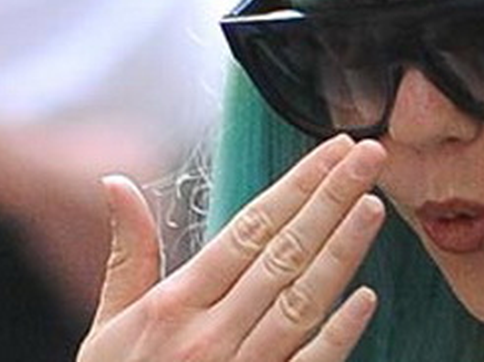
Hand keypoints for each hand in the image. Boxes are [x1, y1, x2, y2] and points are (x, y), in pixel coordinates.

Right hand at [77, 136, 387, 361]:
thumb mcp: (109, 324)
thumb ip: (128, 253)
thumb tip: (117, 183)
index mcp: (174, 304)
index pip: (250, 228)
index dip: (297, 185)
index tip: (334, 149)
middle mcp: (209, 333)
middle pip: (284, 252)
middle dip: (331, 198)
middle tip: (369, 155)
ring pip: (302, 301)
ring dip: (341, 251)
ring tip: (373, 205)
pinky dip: (337, 334)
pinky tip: (366, 299)